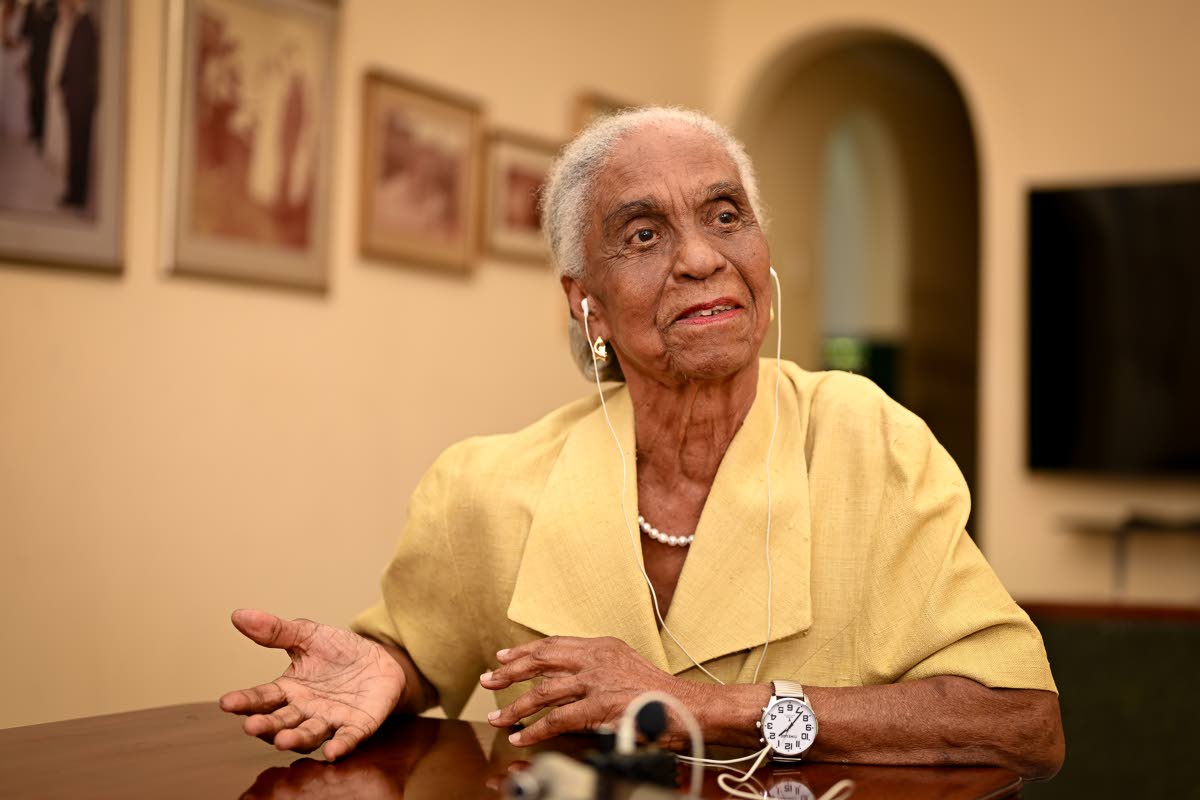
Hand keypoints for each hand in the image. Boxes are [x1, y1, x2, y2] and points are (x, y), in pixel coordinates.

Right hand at [219, 609, 405, 760]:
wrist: (381, 660)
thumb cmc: (339, 652)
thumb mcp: (308, 635)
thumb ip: (276, 631)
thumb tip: (239, 615)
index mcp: (289, 690)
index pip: (262, 698)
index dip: (245, 701)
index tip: (226, 702)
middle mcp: (305, 710)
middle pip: (281, 722)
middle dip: (266, 726)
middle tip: (250, 726)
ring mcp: (331, 720)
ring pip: (309, 734)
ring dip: (296, 739)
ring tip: (282, 740)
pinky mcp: (358, 725)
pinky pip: (348, 738)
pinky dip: (340, 745)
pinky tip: (332, 752)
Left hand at [480, 635, 694, 746]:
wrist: (687, 707)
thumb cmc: (658, 693)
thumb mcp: (625, 665)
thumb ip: (596, 667)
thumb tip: (565, 677)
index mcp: (601, 646)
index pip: (553, 643)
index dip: (524, 651)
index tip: (504, 657)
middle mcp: (596, 658)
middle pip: (541, 660)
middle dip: (510, 671)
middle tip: (489, 680)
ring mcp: (597, 682)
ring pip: (543, 691)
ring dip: (516, 705)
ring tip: (498, 717)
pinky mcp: (599, 707)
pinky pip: (558, 719)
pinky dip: (536, 729)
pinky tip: (522, 735)